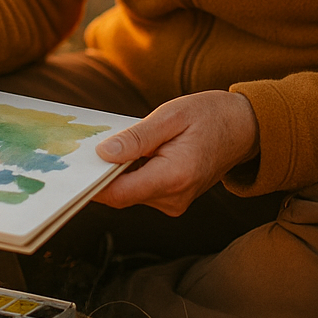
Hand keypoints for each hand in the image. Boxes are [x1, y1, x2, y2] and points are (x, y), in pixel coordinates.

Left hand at [92, 90, 258, 216]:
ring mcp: (175, 202)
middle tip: (87, 144)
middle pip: (121, 194)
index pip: (119, 194)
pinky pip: (143, 188)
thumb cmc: (209, 115)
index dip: (92, 183)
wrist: (244, 127)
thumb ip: (137, 137)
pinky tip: (132, 150)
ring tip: (116, 140)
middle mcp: (174, 198)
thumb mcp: (171, 115)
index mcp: (174, 177)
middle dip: (103, 171)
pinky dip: (132, 171)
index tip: (73, 166)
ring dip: (119, 169)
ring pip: (131, 192)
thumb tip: (103, 154)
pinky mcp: (174, 198)